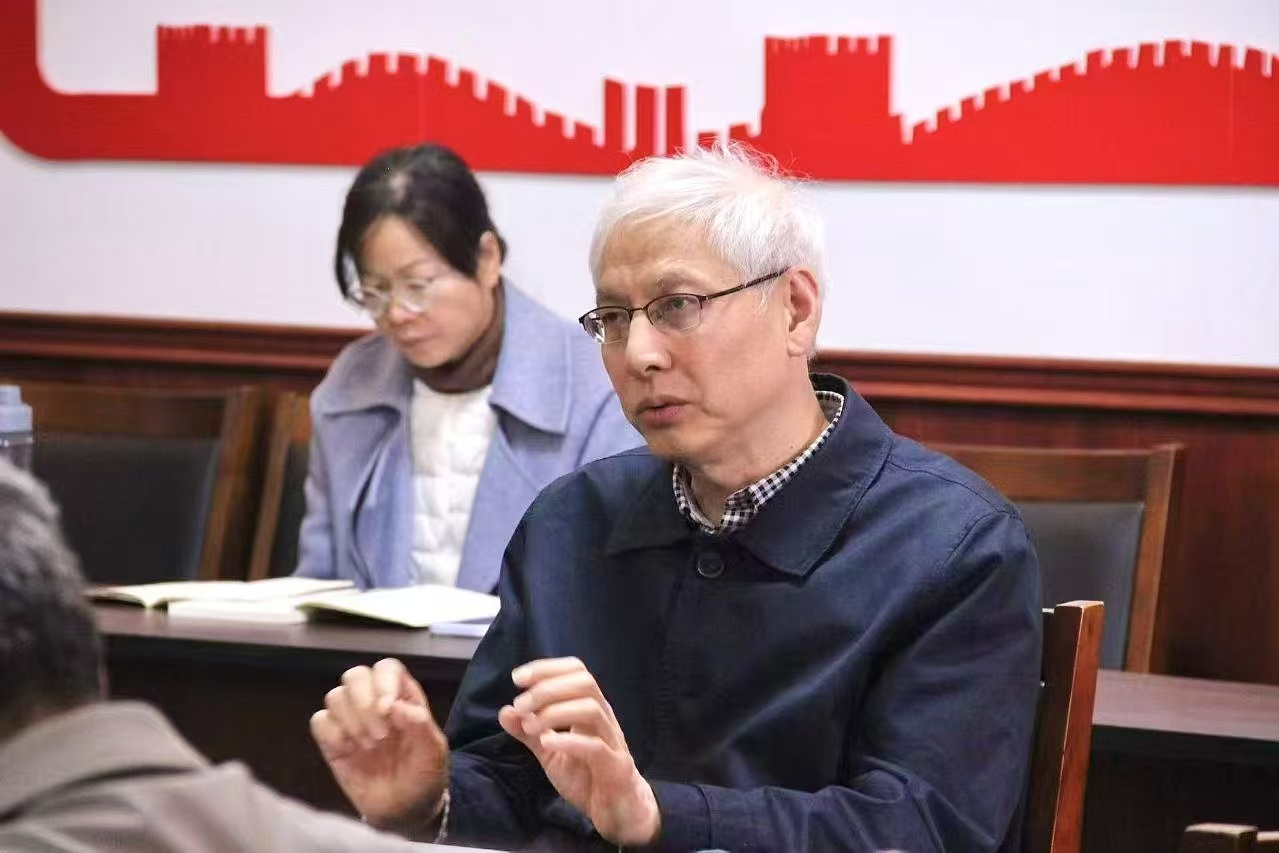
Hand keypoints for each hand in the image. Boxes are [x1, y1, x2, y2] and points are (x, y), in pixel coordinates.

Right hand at [310, 658, 448, 833]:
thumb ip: (419, 724)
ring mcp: (352, 722)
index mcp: (403, 697)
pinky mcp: (333, 743)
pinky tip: (349, 752)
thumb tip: (393, 705)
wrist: (405, 812)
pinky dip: (332, 734)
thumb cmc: (424, 776)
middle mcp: (375, 703)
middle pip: (355, 676)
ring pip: (335, 696)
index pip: (387, 668)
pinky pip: (320, 721)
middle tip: (381, 735)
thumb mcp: (433, 752)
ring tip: (370, 747)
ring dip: (352, 721)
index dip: (384, 682)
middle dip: (364, 702)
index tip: (388, 710)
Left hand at [498, 657, 659, 845]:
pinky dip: (569, 741)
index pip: (575, 671)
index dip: (547, 668)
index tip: (517, 678)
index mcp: (589, 707)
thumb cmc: (586, 775)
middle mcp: (604, 717)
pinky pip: (595, 746)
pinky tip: (547, 742)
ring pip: (591, 709)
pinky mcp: (615, 766)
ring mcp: (611, 740)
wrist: (615, 810)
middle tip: (520, 705)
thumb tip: (505, 711)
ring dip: (555, 712)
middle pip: (585, 683)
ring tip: (530, 726)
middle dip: (548, 688)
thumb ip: (529, 732)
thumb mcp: (550, 752)